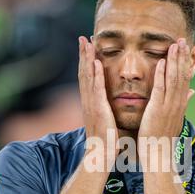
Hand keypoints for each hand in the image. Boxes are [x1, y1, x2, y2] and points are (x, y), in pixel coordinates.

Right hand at [78, 36, 117, 166]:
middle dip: (84, 55)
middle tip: (83, 38)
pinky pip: (96, 89)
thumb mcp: (107, 121)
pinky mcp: (98, 109)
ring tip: (87, 42)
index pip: (88, 79)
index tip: (88, 47)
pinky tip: (95, 63)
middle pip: (84, 73)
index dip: (87, 62)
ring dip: (86, 59)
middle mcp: (88, 101)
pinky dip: (94, 75)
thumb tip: (111, 107)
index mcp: (92, 103)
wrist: (101, 155)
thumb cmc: (106, 141)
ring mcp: (92, 105)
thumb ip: (107, 111)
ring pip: (87, 77)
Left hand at [138, 38, 194, 164]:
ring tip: (174, 45)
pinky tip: (160, 62)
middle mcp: (177, 102)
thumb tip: (192, 91)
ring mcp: (168, 106)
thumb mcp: (175, 116)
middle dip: (182, 56)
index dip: (186, 62)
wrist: (159, 153)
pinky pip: (160, 89)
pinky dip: (161, 75)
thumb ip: (184, 102)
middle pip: (182, 75)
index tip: (187, 47)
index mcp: (180, 102)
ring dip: (173, 61)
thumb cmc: (163, 136)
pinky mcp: (157, 110)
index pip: (185, 78)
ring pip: (173, 79)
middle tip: (181, 39)